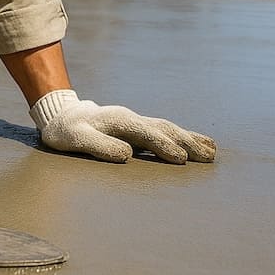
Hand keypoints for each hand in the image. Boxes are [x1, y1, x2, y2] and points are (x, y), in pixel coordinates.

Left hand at [30, 89, 215, 163]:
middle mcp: (131, 118)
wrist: (62, 114)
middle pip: (164, 129)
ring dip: (190, 139)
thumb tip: (126, 155)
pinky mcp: (137, 127)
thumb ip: (99, 146)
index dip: (163, 146)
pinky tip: (198, 144)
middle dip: (187, 142)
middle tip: (208, 158)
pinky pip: (164, 131)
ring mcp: (136, 121)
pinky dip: (183, 137)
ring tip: (212, 152)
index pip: (146, 133)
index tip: (181, 159)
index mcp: (118, 120)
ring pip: (168, 128)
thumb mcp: (76, 139)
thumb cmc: (66, 131)